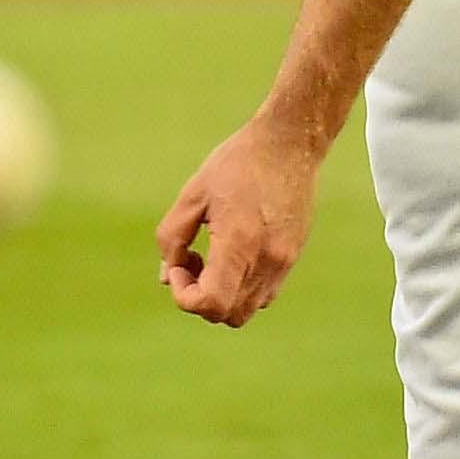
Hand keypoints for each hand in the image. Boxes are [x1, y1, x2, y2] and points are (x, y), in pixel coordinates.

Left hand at [156, 114, 323, 327]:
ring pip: (247, 310)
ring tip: (212, 256)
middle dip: (201, 298)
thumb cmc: (237, 163)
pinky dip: (241, 289)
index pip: (212, 303)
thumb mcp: (193, 194)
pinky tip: (233, 254)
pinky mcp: (292, 257)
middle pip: (228, 315)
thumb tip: (167, 279)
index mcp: (240, 241)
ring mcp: (284, 261)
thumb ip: (172, 238)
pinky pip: (264, 295)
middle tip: (191, 261)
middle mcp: (267, 259)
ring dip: (222, 296)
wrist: (289, 143)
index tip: (180, 264)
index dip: (185, 296)